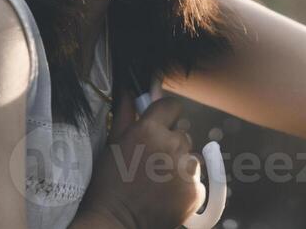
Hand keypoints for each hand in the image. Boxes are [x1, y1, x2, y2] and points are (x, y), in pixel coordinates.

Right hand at [78, 90, 205, 228]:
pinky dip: (185, 187)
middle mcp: (171, 145)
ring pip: (191, 157)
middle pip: (182, 134)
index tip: (160, 125)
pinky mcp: (194, 191)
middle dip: (171, 144)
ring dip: (180, 166)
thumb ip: (124, 115)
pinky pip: (197, 181)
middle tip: (151, 163)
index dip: (166, 115)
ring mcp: (185, 169)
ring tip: (158, 182)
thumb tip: (129, 90)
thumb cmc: (108, 185)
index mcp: (149, 129)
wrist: (114, 224)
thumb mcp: (111, 146)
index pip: (173, 106)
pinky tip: (166, 195)